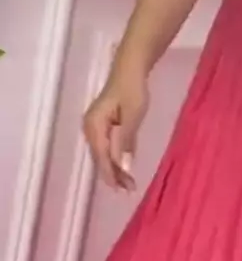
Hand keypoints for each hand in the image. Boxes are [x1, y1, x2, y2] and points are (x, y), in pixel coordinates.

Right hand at [82, 69, 148, 190]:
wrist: (129, 70)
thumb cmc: (132, 90)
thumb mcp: (132, 116)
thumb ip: (125, 140)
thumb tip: (123, 165)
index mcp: (94, 126)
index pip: (102, 156)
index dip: (110, 174)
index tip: (119, 189)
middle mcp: (91, 128)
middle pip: (101, 157)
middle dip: (114, 175)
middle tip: (128, 190)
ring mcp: (96, 127)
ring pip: (105, 153)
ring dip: (116, 168)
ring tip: (129, 184)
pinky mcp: (105, 125)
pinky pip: (109, 146)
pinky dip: (118, 157)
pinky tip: (125, 169)